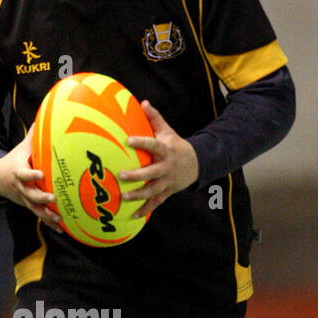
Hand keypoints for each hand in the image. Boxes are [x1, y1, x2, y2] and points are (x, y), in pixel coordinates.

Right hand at [0, 125, 62, 230]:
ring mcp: (25, 199)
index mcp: (18, 171)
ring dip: (47, 215)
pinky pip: (40, 216)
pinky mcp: (29, 206)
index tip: (40, 174)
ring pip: (35, 209)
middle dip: (42, 198)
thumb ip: (34, 135)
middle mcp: (21, 187)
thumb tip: (46, 115)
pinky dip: (50, 223)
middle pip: (30, 195)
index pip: (24, 174)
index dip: (31, 175)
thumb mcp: (22, 147)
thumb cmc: (15, 159)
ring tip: (59, 218)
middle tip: (54, 199)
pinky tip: (62, 229)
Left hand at [119, 101, 199, 218]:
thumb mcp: (168, 131)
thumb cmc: (176, 145)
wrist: (196, 164)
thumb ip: (154, 118)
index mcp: (166, 150)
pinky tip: (134, 215)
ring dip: (139, 195)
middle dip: (137, 176)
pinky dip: (146, 209)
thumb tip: (143, 102)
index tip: (128, 140)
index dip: (142, 142)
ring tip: (124, 197)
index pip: (153, 145)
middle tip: (121, 176)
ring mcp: (167, 181)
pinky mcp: (167, 192)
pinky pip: (156, 202)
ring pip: (153, 190)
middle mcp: (167, 167)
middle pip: (152, 173)